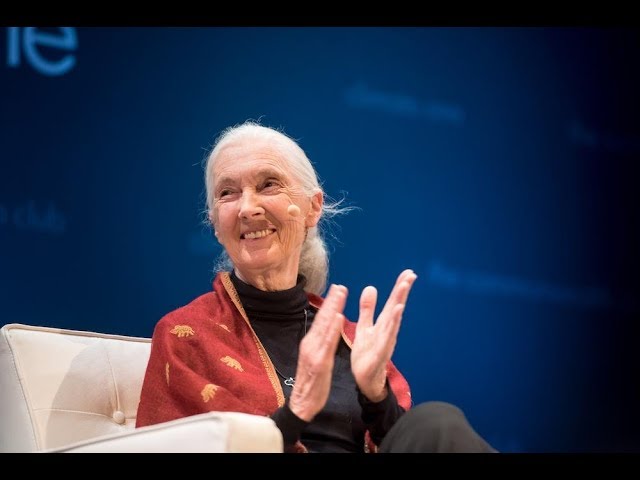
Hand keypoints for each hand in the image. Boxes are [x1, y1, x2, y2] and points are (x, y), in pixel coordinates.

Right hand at [288, 284, 346, 421]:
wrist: (302, 402)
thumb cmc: (312, 381)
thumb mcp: (316, 358)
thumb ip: (321, 342)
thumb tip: (330, 326)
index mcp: (310, 343)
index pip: (321, 320)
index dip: (329, 304)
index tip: (337, 289)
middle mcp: (310, 344)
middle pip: (322, 319)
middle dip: (332, 301)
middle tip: (340, 285)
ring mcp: (314, 352)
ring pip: (325, 327)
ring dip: (333, 309)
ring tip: (340, 294)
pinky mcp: (319, 362)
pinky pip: (327, 343)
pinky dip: (332, 329)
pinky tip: (338, 318)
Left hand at [351, 269, 417, 401]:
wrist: (365, 381)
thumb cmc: (366, 355)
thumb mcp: (364, 327)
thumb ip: (367, 309)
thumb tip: (371, 287)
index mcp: (383, 324)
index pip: (392, 302)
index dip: (399, 288)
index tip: (408, 272)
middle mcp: (387, 331)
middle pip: (396, 308)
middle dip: (402, 291)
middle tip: (411, 275)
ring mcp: (386, 341)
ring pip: (393, 320)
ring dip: (399, 303)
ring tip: (404, 288)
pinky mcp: (381, 352)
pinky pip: (387, 336)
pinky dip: (392, 323)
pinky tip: (397, 311)